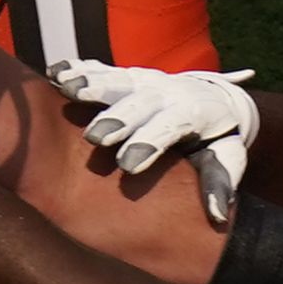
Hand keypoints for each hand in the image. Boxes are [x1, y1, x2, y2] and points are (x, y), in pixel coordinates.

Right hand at [49, 60, 257, 222]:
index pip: (170, 129)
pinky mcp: (127, 74)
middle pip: (139, 103)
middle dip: (116, 119)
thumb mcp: (227, 158)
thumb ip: (221, 183)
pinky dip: (78, 69)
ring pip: (117, 79)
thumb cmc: (217, 138)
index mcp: (193, 115)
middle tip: (94, 138)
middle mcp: (168, 93)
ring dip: (91, 83)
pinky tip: (55, 74)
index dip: (149, 145)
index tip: (128, 166)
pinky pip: (101, 68)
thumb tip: (219, 215)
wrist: (214, 98)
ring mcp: (145, 79)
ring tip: (65, 88)